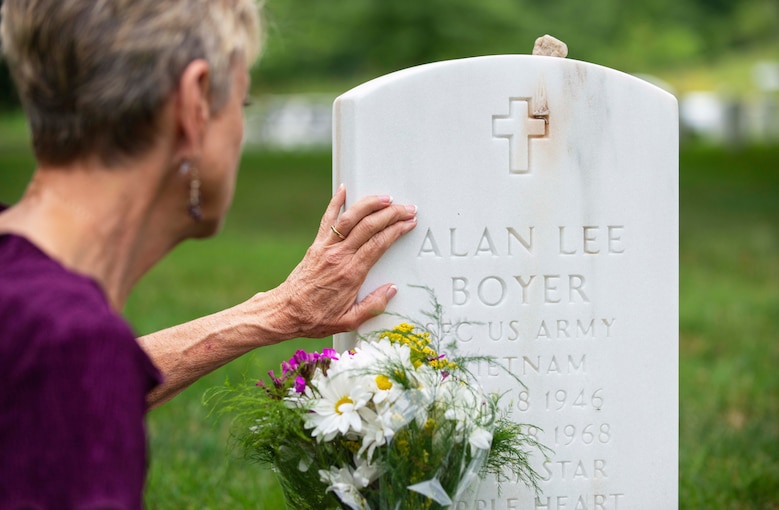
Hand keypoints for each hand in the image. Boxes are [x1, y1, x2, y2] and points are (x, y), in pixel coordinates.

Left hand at [276, 185, 416, 337]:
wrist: (285, 311)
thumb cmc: (315, 317)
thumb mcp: (349, 320)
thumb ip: (373, 306)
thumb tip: (391, 290)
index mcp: (351, 274)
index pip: (379, 243)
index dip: (397, 230)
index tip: (408, 223)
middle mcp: (339, 256)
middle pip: (369, 226)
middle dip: (391, 214)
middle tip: (406, 209)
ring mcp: (326, 248)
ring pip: (350, 218)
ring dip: (369, 204)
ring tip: (385, 198)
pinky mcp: (316, 245)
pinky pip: (326, 219)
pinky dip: (335, 202)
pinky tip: (343, 190)